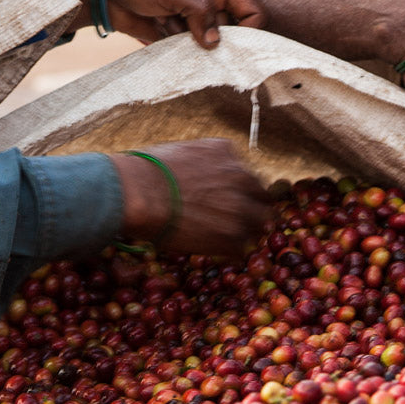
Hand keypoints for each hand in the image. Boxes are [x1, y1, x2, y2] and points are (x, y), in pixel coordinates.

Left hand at [106, 0, 265, 46]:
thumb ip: (199, 11)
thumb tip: (216, 42)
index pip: (252, 11)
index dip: (249, 30)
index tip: (229, 44)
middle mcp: (211, 3)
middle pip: (233, 33)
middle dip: (217, 42)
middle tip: (192, 38)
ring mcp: (195, 21)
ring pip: (211, 46)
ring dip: (192, 46)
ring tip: (166, 25)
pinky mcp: (179, 35)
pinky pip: (190, 52)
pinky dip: (179, 51)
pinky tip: (160, 32)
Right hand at [113, 139, 272, 257]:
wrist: (141, 193)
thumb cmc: (147, 172)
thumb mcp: (183, 152)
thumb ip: (204, 162)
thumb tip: (202, 174)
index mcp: (228, 153)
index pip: (248, 174)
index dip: (242, 190)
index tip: (234, 200)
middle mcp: (241, 177)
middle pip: (264, 198)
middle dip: (254, 209)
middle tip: (240, 221)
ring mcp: (240, 207)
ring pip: (260, 223)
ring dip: (248, 231)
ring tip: (230, 240)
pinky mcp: (232, 236)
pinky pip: (242, 248)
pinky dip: (232, 251)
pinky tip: (216, 251)